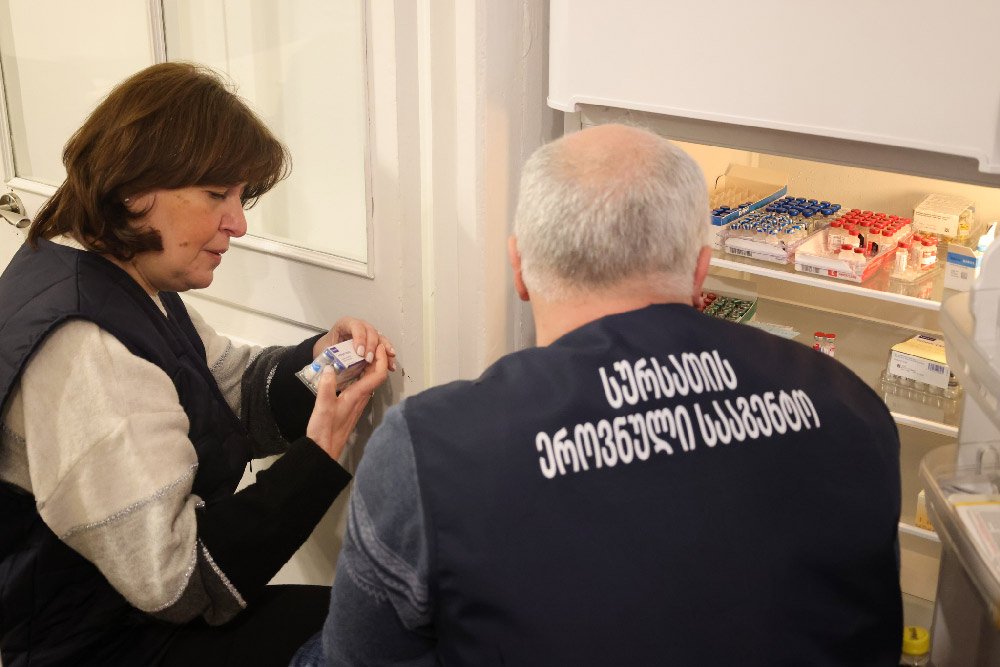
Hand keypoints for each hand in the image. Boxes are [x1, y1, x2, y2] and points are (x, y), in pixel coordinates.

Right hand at [306, 344, 389, 459]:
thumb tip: (330, 368)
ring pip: (370, 380)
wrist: (324, 449)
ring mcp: (358, 402)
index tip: (378, 345)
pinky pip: (362, 385)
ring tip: (362, 352)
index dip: (381, 359)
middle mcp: (361, 398)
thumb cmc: (325, 430)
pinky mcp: (352, 405)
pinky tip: (351, 370)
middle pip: (376, 375)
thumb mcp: (323, 406)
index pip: (378, 374)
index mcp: (357, 395)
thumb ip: (326, 386)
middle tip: (371, 344)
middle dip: (378, 358)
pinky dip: (361, 374)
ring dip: (370, 366)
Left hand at [314, 317, 396, 371]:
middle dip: (372, 346)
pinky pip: (383, 346)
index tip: (359, 352)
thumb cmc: (327, 347)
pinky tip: (391, 364)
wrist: (329, 347)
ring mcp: (368, 332)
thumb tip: (334, 367)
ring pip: (380, 337)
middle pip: (370, 331)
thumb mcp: (326, 348)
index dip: (359, 338)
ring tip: (388, 361)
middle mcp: (359, 325)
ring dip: (385, 350)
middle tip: (369, 359)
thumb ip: (332, 355)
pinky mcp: (373, 341)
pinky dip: (387, 355)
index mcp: (346, 324)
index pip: (356, 326)